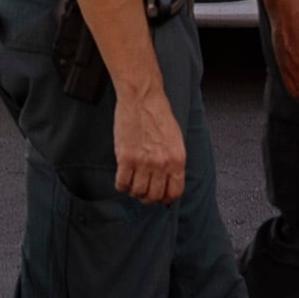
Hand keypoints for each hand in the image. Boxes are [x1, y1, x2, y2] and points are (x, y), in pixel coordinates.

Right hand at [109, 86, 187, 203]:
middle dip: (148, 198)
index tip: (159, 198)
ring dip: (134, 192)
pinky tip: (122, 179)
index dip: (165, 199)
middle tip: (142, 193)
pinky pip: (122, 183)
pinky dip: (121, 185)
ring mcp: (143, 162)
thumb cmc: (158, 115)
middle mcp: (162, 164)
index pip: (174, 192)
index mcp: (177, 160)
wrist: (142, 98)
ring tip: (132, 184)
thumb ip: (173, 161)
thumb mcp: (175, 140)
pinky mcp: (126, 157)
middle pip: (154, 196)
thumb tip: (169, 180)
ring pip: (138, 192)